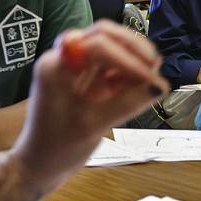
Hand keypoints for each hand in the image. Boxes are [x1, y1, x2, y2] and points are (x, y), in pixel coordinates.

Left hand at [10, 20, 168, 190]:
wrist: (39, 165)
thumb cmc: (56, 147)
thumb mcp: (93, 125)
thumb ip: (127, 103)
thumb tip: (161, 86)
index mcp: (56, 66)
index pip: (95, 43)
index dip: (126, 56)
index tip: (148, 76)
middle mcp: (64, 59)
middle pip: (103, 35)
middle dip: (132, 48)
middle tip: (155, 66)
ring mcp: (76, 68)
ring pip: (110, 47)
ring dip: (133, 57)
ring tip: (152, 77)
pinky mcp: (87, 80)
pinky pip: (111, 66)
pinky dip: (128, 71)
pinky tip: (142, 84)